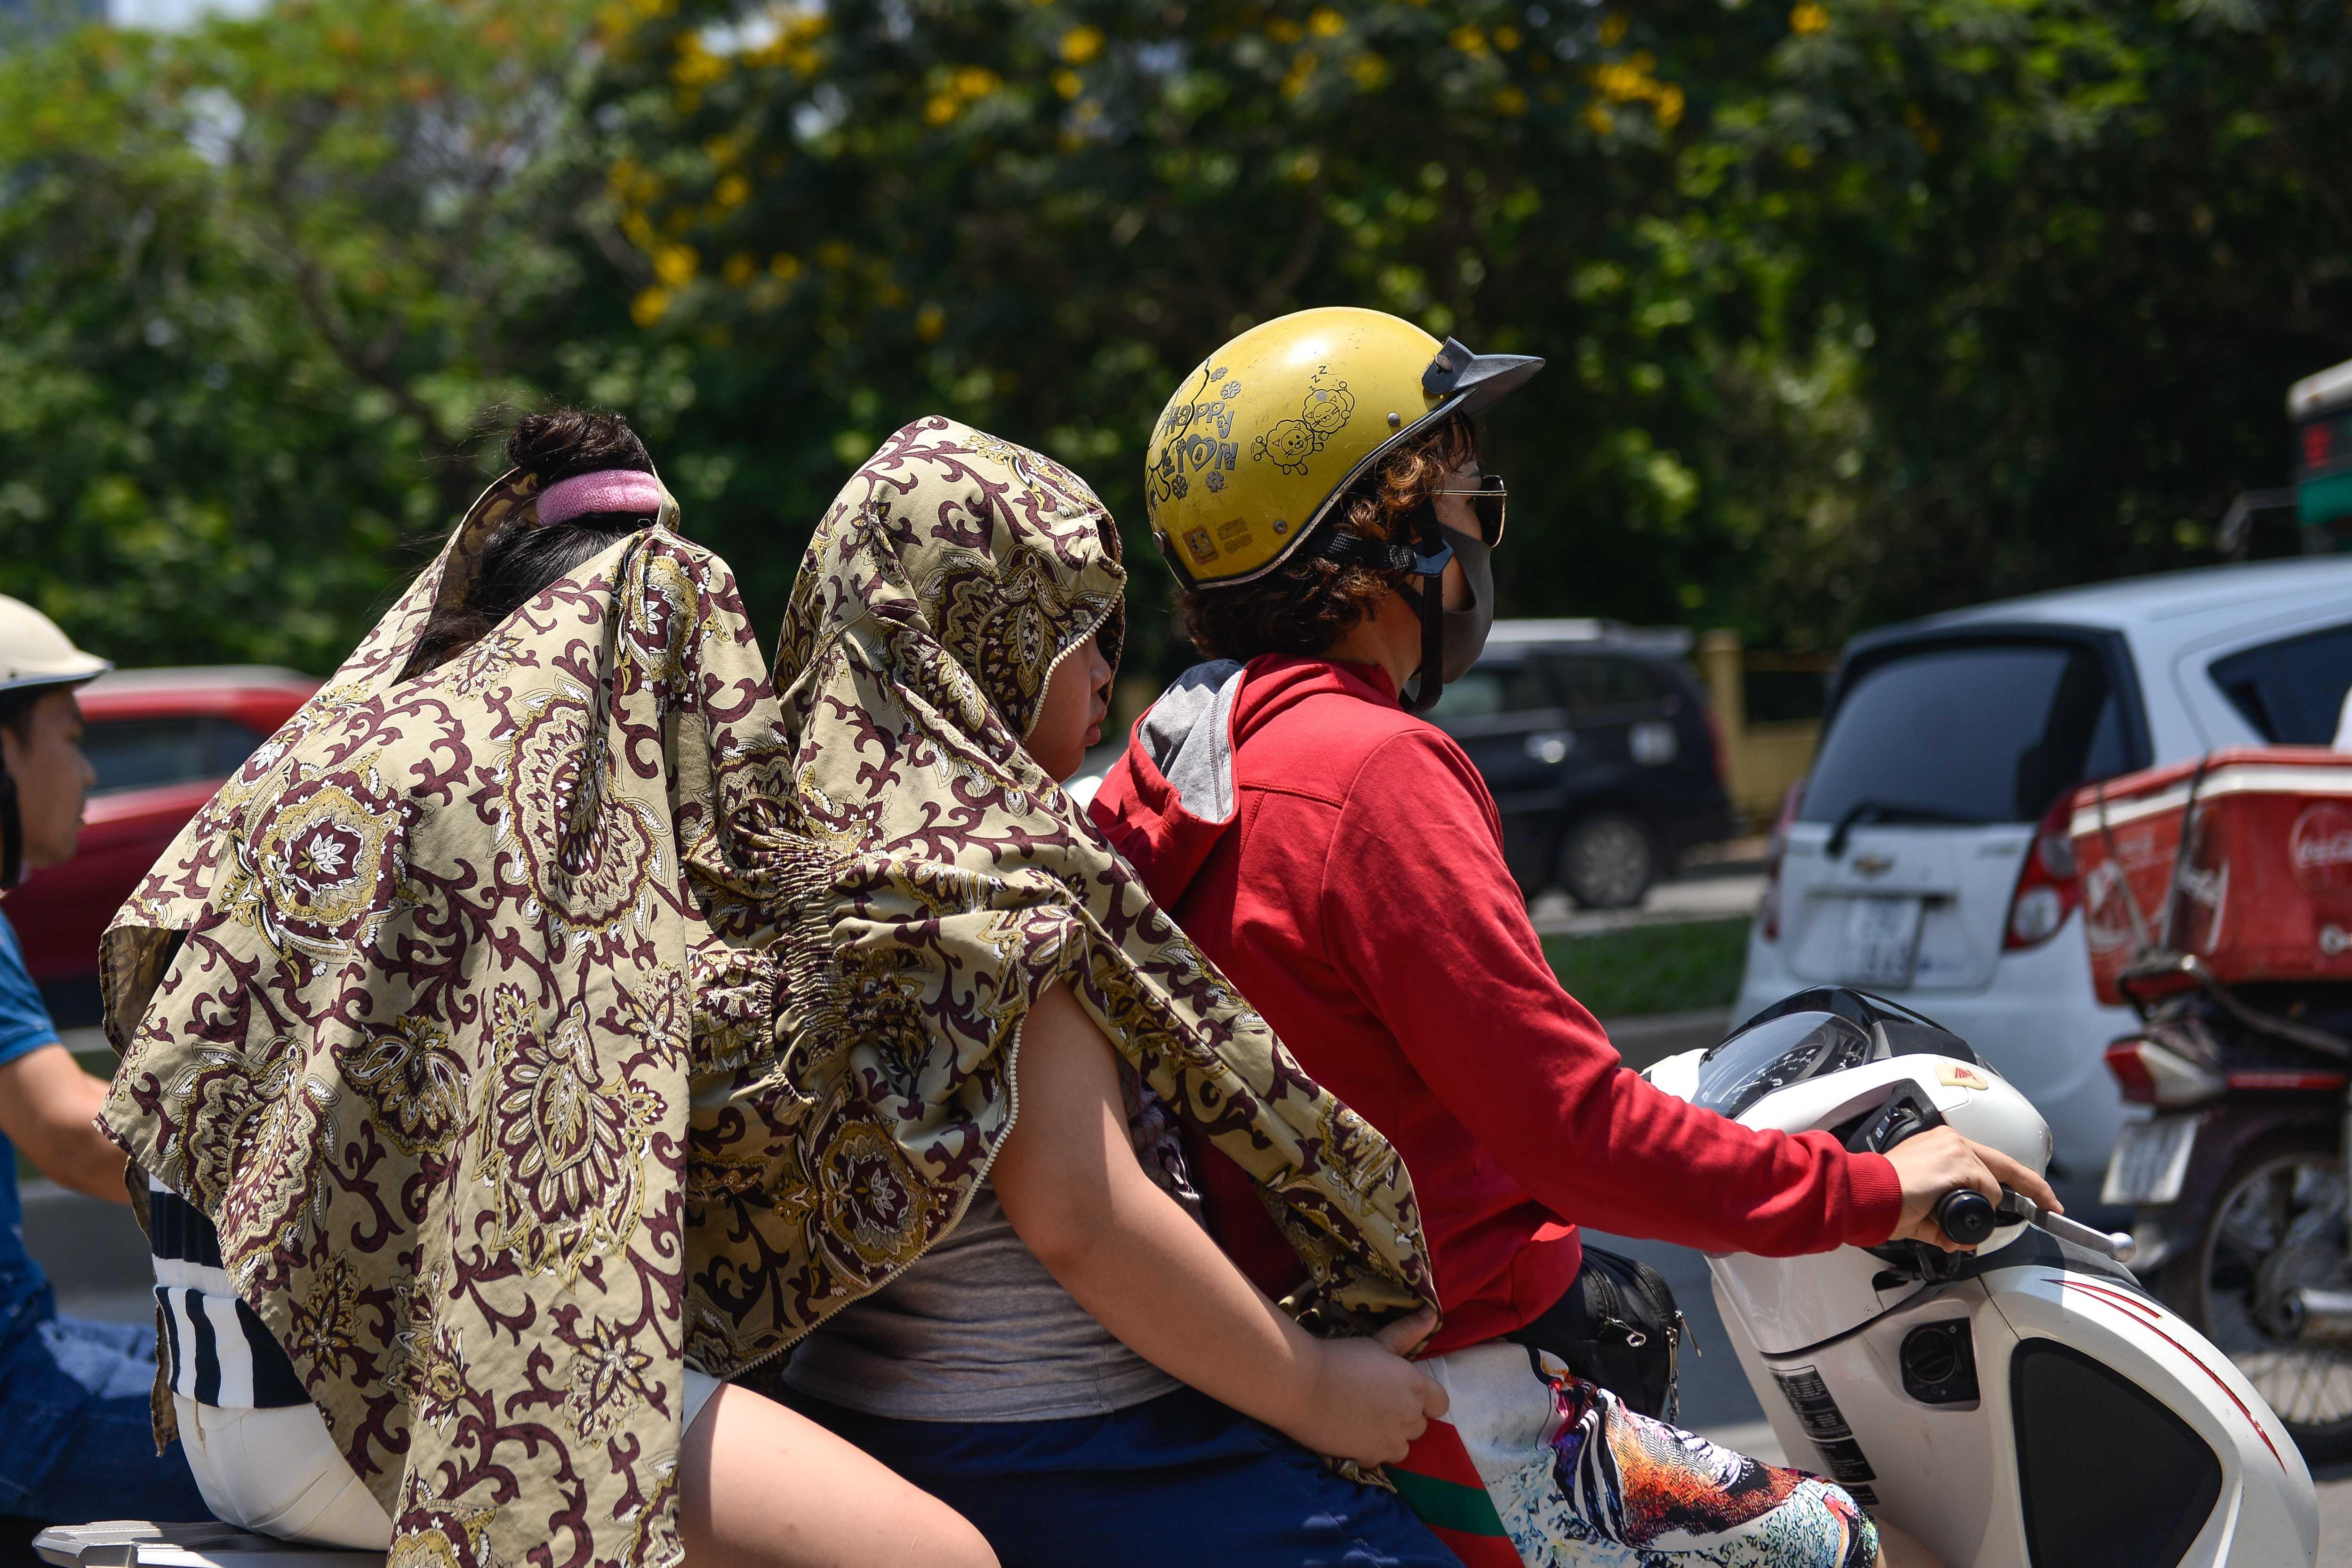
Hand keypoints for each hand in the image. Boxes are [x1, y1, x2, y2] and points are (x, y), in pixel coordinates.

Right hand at [1279, 1309, 1449, 1467]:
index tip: (1405, 1393)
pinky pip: (1380, 1458)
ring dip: (1391, 1437)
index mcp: (1416, 1387)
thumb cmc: (1342, 1358)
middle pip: (1420, 1425)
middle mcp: (1410, 1417)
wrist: (1305, 1386)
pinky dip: (1370, 1450)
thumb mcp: (1378, 1343)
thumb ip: (1408, 1332)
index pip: (1441, 1403)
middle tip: (1377, 1403)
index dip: (1427, 1400)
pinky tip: (1352, 1435)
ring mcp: (1391, 1440)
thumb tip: (1433, 1314)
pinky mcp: (1371, 1457)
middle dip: (1404, 1417)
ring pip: (1403, 1446)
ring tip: (1366, 1421)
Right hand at [1884, 1126, 2062, 1250]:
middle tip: (2050, 1205)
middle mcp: (1951, 1141)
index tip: (2042, 1196)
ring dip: (1980, 1206)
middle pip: (2001, 1166)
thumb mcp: (1921, 1210)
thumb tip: (1959, 1240)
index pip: (1988, 1161)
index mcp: (1940, 1146)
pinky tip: (1949, 1207)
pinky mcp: (1959, 1162)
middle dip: (2031, 1187)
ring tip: (1946, 1213)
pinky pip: (1985, 1191)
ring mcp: (1956, 1149)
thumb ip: (1945, 1221)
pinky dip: (1976, 1206)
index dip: (2020, 1180)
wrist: (1867, 1194)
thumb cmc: (1884, 1199)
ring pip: (1990, 1183)